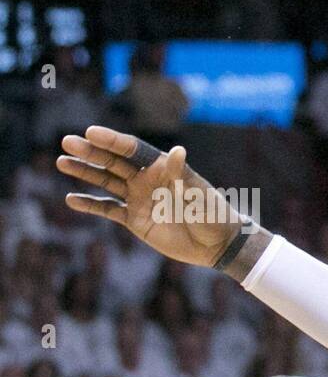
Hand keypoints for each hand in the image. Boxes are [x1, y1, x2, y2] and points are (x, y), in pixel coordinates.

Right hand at [58, 125, 249, 266]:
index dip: (113, 141)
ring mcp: (139, 199)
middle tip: (67, 142)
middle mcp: (147, 180)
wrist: (217, 244)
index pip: (133, 150)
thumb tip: (177, 151)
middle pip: (114, 162)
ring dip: (86, 172)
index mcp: (163, 168)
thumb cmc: (213, 214)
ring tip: (62, 162)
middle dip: (91, 152)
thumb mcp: (198, 194)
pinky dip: (91, 204)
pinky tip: (71, 199)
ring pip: (107, 182)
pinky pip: (109, 210)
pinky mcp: (135, 220)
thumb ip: (183, 175)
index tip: (92, 132)